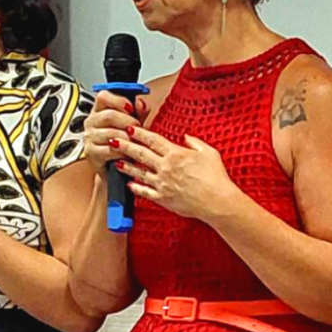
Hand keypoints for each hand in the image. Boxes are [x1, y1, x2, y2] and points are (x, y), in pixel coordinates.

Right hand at [84, 89, 148, 169]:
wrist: (116, 166)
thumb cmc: (124, 142)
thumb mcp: (133, 123)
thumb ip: (139, 111)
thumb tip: (140, 103)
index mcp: (100, 109)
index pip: (103, 96)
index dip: (119, 100)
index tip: (131, 108)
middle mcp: (91, 121)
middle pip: (110, 115)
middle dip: (129, 122)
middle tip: (138, 128)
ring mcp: (89, 137)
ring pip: (112, 133)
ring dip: (128, 138)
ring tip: (136, 142)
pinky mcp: (91, 152)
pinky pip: (110, 150)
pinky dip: (123, 152)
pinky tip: (128, 153)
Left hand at [114, 128, 241, 222]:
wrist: (217, 202)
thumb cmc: (216, 178)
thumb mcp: (209, 153)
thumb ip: (195, 143)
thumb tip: (186, 137)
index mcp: (176, 154)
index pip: (153, 140)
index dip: (140, 133)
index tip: (131, 129)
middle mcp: (165, 168)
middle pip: (140, 153)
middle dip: (125, 146)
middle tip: (114, 140)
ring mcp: (162, 184)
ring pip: (139, 172)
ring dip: (126, 166)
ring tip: (116, 162)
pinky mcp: (163, 198)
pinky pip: (145, 192)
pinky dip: (135, 187)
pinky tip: (129, 184)